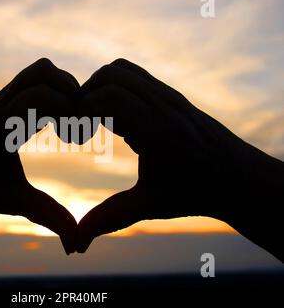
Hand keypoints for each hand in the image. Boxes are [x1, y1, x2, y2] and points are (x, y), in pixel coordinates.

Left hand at [0, 58, 78, 253]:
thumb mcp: (16, 204)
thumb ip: (47, 217)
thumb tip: (75, 245)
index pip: (38, 96)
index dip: (68, 111)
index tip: (75, 139)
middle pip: (43, 72)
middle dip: (70, 93)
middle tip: (76, 126)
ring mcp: (0, 97)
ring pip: (40, 69)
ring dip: (63, 87)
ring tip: (69, 120)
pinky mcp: (5, 96)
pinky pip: (35, 77)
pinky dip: (54, 90)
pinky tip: (57, 119)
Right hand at [77, 59, 283, 259]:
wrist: (238, 177)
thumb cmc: (195, 193)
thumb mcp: (149, 206)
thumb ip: (108, 219)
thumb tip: (74, 244)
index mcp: (158, 131)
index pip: (109, 96)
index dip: (82, 110)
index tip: (77, 136)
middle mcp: (163, 105)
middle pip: (110, 75)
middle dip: (85, 94)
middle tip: (81, 125)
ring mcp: (169, 95)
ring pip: (121, 69)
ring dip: (100, 87)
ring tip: (96, 119)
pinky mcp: (171, 93)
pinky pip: (135, 75)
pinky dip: (116, 86)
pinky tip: (117, 117)